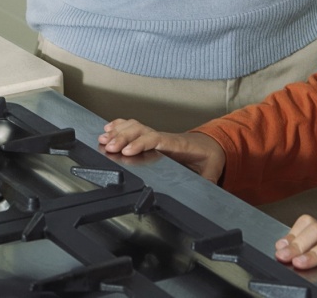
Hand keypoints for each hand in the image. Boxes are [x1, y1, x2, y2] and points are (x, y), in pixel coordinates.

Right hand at [99, 119, 225, 182]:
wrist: (211, 145)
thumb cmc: (209, 156)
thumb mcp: (212, 169)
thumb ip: (209, 180)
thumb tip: (208, 191)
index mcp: (177, 144)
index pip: (155, 140)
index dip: (140, 144)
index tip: (127, 151)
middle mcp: (164, 137)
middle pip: (140, 131)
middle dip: (122, 138)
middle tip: (108, 146)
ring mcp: (157, 135)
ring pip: (135, 127)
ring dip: (118, 131)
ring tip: (104, 138)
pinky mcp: (153, 137)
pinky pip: (134, 127)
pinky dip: (120, 126)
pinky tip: (109, 128)